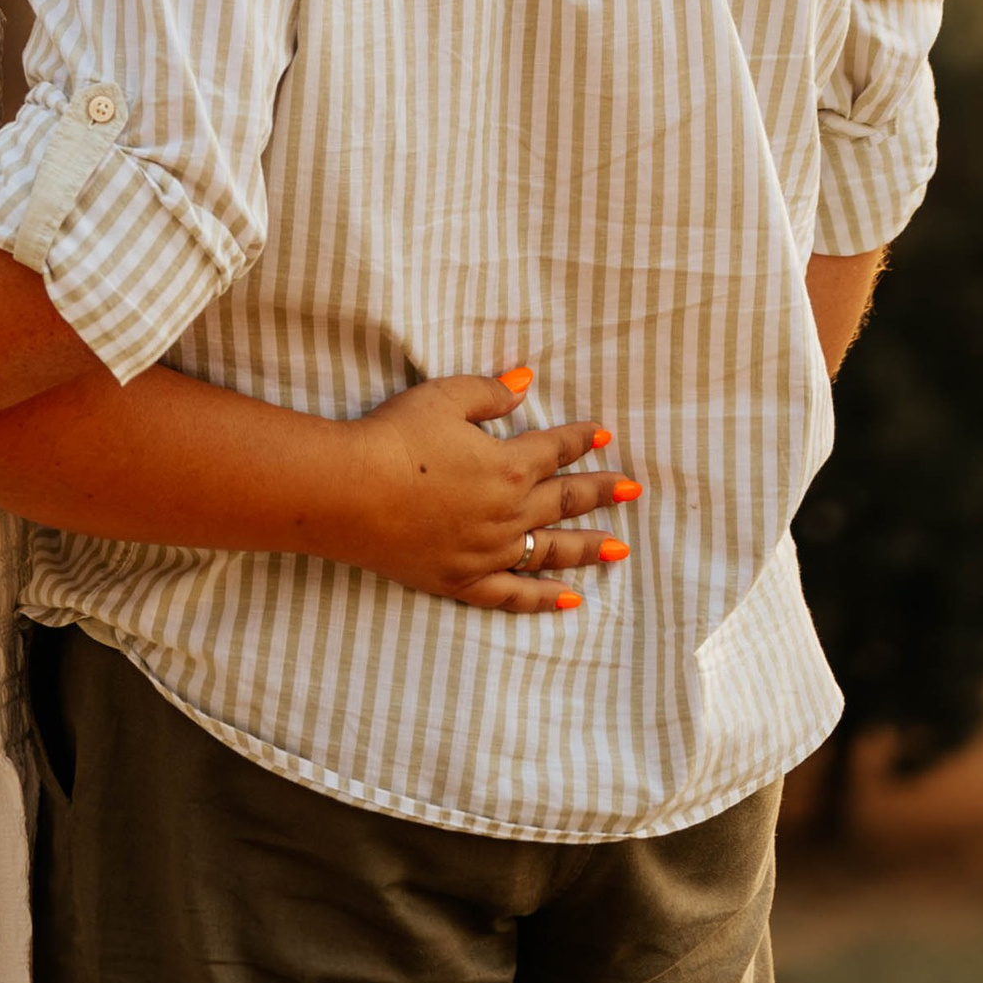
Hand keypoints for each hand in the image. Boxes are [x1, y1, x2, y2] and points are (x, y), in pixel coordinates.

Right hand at [337, 369, 640, 610]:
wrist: (350, 493)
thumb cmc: (395, 438)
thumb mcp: (444, 398)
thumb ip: (491, 392)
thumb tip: (527, 381)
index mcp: (508, 465)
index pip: (554, 448)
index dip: (581, 439)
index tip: (604, 435)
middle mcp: (508, 512)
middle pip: (563, 501)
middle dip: (600, 492)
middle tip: (632, 490)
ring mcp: (488, 552)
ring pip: (549, 550)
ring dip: (587, 548)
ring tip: (620, 549)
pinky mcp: (463, 581)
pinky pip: (513, 595)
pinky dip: (543, 598)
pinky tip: (570, 601)